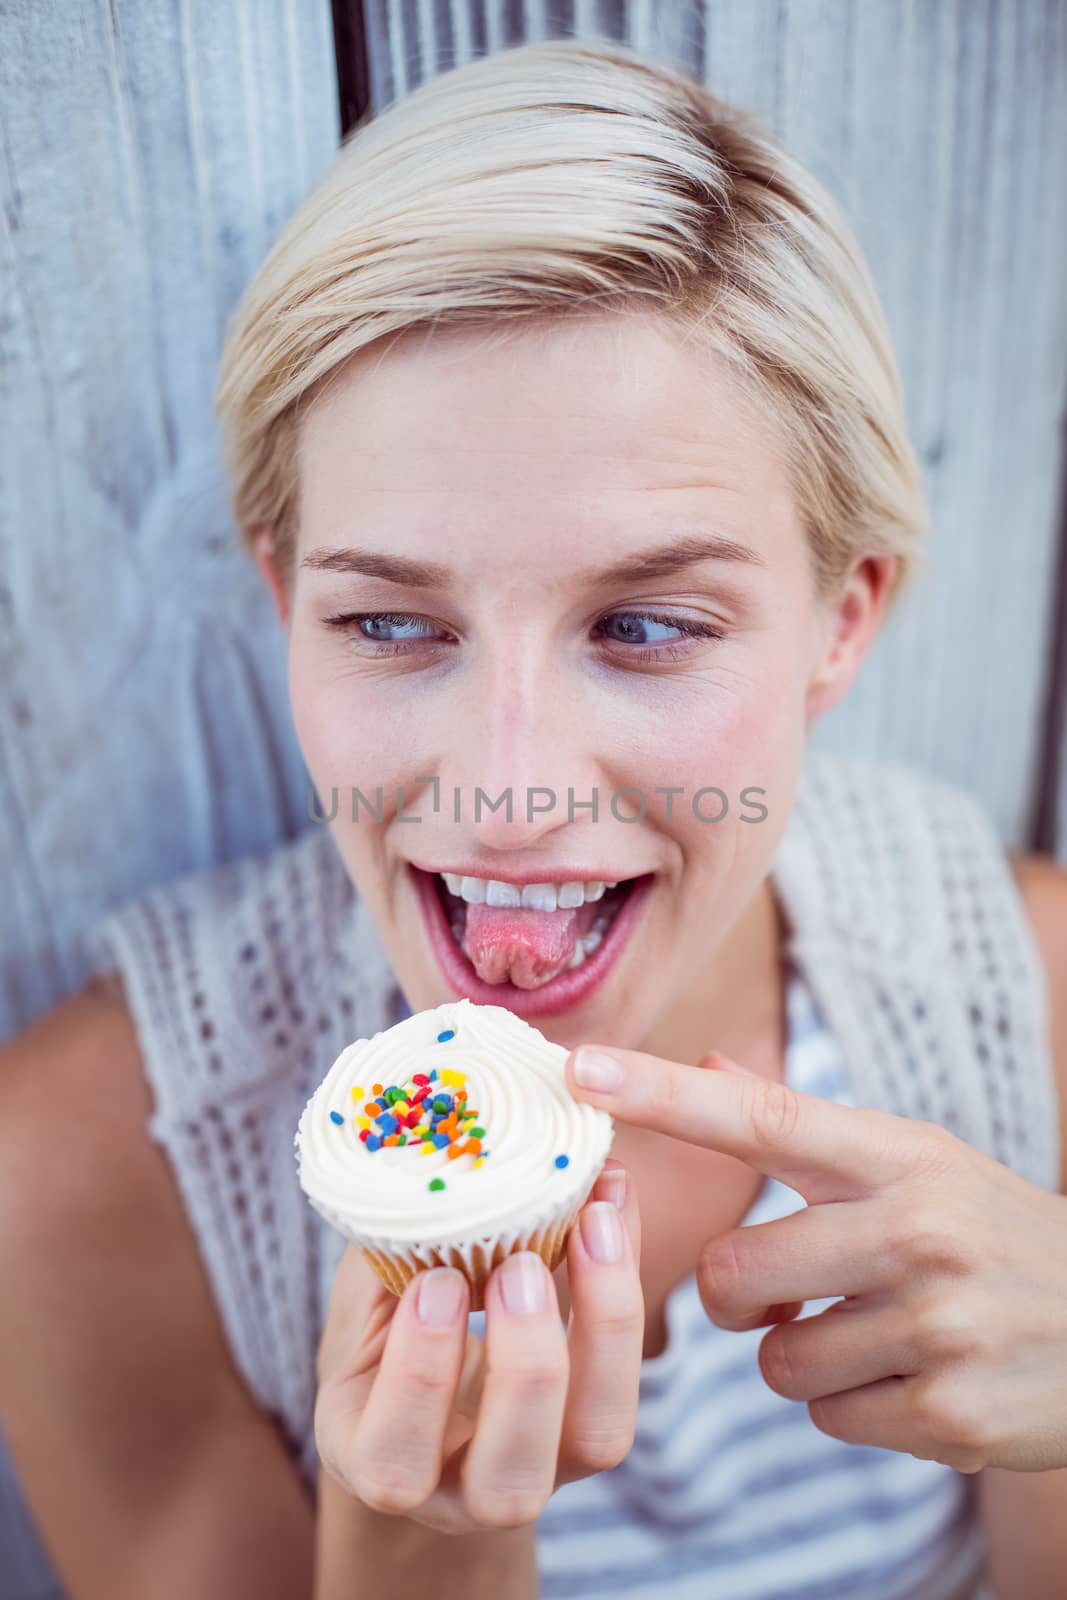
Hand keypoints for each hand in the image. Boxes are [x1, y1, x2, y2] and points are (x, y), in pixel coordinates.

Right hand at [314, 1160, 642, 1531]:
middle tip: (520, 1264)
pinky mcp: (595, 1427)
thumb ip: (382, 1259)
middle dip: (525, 1368)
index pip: (393, 1466)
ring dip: (601, 1329)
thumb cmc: (382, 1338)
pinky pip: (627, 1377)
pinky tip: (611, 1210)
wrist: (434, 1391)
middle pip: (511, 1485)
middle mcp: (466, 1494)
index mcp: (382, 1465)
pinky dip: (625, 1288)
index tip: (436, 1283)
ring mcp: (546, 1468)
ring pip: (596, 1441)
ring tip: (589, 1228)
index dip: (420, 1379)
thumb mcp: (363, 1306)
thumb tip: (413, 1152)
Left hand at [564, 1042, 1066, 1472]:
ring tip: (877, 1333)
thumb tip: (708, 1062)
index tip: (581, 1067)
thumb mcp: (919, 1163)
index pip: (760, 1116)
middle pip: (731, 1270)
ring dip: (804, 1356)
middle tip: (795, 1287)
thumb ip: (807, 1128)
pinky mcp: (950, 1411)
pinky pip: (827, 1419)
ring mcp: (936, 1322)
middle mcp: (916, 1228)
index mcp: (898, 1156)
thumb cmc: (991, 1234)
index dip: (662, 1093)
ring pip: (774, 1358)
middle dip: (740, 1295)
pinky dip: (855, 1407)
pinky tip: (914, 1378)